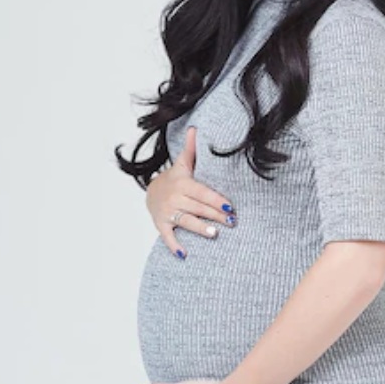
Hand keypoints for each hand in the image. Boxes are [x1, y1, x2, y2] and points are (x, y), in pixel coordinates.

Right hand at [146, 127, 236, 255]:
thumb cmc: (175, 178)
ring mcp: (167, 212)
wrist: (152, 192)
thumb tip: (196, 128)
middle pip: (198, 208)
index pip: (203, 193)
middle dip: (215, 216)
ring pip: (187, 222)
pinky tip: (184, 254)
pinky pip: (168, 237)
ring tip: (215, 234)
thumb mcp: (182, 163)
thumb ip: (191, 149)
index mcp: (183, 183)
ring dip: (201, 229)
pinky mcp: (161, 225)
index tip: (230, 207)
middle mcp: (175, 198)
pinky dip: (175, 246)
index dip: (216, 200)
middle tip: (232, 222)